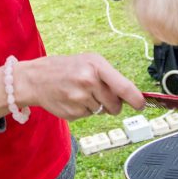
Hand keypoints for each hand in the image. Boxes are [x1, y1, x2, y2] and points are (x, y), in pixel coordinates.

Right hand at [0, 53, 144, 120]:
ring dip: (95, 106)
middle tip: (99, 94)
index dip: (136, 99)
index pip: (123, 87)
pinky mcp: (72, 113)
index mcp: (95, 66)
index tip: (141, 105)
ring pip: (101, 111)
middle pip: (115, 104)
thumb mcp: (89, 62)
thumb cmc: (66, 67)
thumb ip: (111, 77)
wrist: (36, 78)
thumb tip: (132, 97)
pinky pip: (88, 116)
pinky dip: (83, 111)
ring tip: (80, 93)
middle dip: (112, 104)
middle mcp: (88, 81)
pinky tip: (72, 100)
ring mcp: (79, 99)